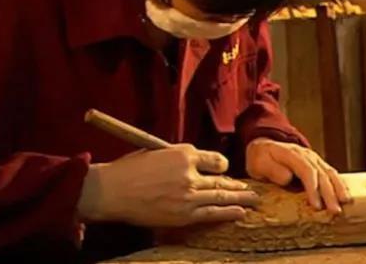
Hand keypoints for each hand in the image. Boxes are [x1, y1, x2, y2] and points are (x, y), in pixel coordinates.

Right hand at [77, 144, 258, 226]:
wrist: (111, 191)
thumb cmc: (129, 170)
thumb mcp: (157, 152)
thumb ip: (179, 158)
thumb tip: (196, 166)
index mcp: (184, 153)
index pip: (214, 160)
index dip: (220, 166)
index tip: (223, 171)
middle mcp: (190, 173)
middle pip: (221, 179)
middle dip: (238, 185)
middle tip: (251, 188)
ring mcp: (188, 195)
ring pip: (221, 195)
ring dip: (240, 198)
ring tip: (254, 199)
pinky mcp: (183, 213)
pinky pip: (212, 213)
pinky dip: (228, 212)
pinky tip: (240, 212)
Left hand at [245, 138, 351, 213]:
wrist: (265, 146)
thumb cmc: (260, 158)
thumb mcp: (258, 163)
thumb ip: (272, 170)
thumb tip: (288, 178)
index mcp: (292, 154)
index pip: (307, 171)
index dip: (313, 189)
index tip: (316, 205)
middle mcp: (307, 155)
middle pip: (322, 174)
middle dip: (330, 193)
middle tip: (335, 210)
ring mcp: (315, 158)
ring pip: (330, 173)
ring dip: (338, 188)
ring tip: (345, 202)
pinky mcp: (319, 164)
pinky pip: (332, 173)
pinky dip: (339, 184)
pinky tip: (345, 194)